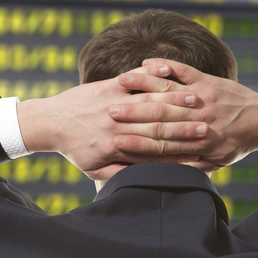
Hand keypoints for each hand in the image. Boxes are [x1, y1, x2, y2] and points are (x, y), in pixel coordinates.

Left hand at [16, 66, 209, 180]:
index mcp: (116, 147)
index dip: (178, 147)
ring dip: (175, 100)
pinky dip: (153, 79)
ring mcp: (112, 102)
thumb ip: (120, 174)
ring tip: (197, 100)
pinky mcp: (107, 87)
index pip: (154, 147)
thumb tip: (144, 179)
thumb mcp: (95, 169)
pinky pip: (134, 80)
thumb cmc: (74, 148)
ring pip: (148, 101)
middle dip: (184, 124)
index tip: (199, 147)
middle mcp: (116, 124)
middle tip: (208, 125)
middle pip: (157, 124)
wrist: (50, 122)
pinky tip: (170, 78)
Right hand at [111, 59, 257, 170]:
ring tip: (120, 86)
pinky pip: (182, 70)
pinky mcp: (206, 80)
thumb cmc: (238, 143)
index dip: (137, 143)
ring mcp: (201, 96)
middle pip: (158, 116)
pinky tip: (147, 63)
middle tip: (108, 114)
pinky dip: (164, 65)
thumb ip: (192, 167)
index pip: (160, 143)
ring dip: (142, 87)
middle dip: (132, 114)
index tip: (115, 142)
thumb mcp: (216, 163)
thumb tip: (168, 176)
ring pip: (167, 90)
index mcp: (196, 142)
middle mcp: (197, 118)